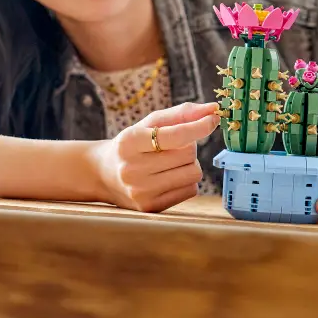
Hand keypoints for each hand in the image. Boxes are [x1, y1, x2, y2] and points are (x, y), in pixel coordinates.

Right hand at [90, 101, 219, 212]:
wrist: (103, 174)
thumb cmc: (133, 144)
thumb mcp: (150, 123)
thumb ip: (182, 114)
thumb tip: (213, 109)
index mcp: (130, 142)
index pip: (174, 135)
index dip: (198, 126)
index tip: (214, 118)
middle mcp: (133, 169)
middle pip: (189, 154)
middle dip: (189, 146)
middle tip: (173, 147)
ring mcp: (141, 192)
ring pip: (194, 173)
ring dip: (190, 164)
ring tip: (170, 163)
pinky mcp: (151, 208)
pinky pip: (191, 190)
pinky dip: (186, 181)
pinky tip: (168, 178)